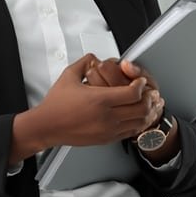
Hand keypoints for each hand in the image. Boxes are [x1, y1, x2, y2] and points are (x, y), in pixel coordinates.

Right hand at [9, 54, 163, 162]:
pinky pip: (129, 133)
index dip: (141, 85)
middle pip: (141, 109)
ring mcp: (107, 130)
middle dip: (149, 99)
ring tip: (148, 105)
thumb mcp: (69, 75)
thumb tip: (96, 57)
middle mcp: (106, 117)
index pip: (133, 93)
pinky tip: (137, 117)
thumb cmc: (55, 104)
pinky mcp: (105, 139)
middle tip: (149, 92)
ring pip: (139, 123)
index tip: (140, 81)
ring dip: (147, 113)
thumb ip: (85, 62)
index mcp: (100, 99)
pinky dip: (137, 124)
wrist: (46, 126)